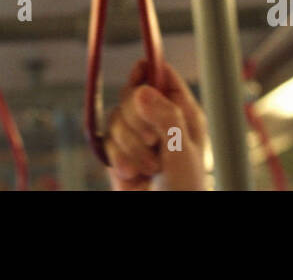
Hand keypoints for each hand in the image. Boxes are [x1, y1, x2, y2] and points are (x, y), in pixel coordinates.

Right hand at [106, 60, 208, 189]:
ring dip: (129, 147)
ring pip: (115, 117)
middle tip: (153, 142)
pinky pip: (107, 141)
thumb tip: (142, 89)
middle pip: (132, 92)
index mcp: (183, 113)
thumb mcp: (182, 153)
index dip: (147, 73)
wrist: (161, 219)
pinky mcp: (119, 153)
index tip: (139, 81)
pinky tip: (134, 176)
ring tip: (148, 169)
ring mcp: (138, 136)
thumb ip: (166, 118)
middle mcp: (159, 120)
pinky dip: (119, 160)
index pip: (161, 74)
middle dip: (136, 120)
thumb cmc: (185, 192)